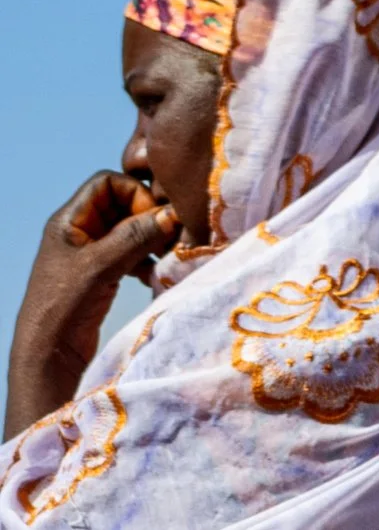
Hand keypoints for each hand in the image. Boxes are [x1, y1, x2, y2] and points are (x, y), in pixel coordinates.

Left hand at [5, 173, 178, 436]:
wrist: (47, 356)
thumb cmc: (62, 305)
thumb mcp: (99, 265)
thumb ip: (135, 236)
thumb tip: (173, 213)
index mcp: (69, 221)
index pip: (108, 182)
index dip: (134, 193)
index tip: (151, 217)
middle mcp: (80, 232)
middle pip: (124, 204)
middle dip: (150, 217)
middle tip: (170, 235)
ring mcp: (92, 254)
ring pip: (132, 229)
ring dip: (153, 239)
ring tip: (167, 256)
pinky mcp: (103, 274)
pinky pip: (133, 253)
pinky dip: (148, 259)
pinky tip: (156, 275)